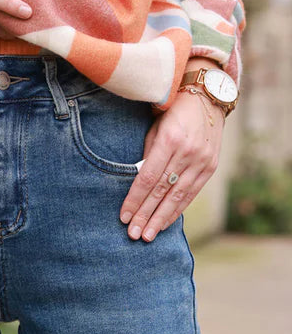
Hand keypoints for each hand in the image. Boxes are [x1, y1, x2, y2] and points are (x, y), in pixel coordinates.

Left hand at [119, 84, 225, 240]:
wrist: (206, 97)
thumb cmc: (172, 113)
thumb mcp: (154, 128)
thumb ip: (146, 156)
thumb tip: (137, 186)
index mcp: (170, 140)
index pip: (148, 178)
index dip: (135, 200)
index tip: (124, 217)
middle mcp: (188, 152)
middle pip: (162, 191)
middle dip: (146, 215)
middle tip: (133, 235)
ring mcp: (202, 161)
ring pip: (177, 196)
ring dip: (161, 219)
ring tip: (147, 235)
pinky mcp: (210, 166)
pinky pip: (191, 194)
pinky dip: (177, 210)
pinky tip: (165, 223)